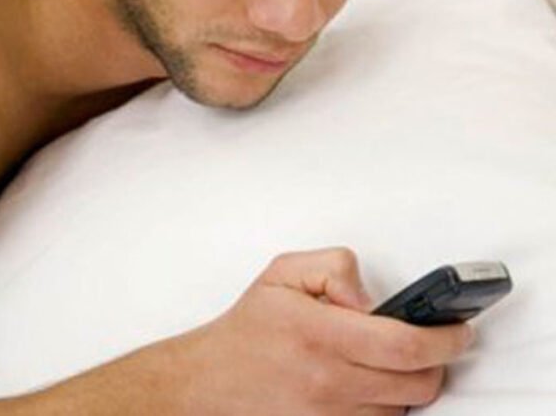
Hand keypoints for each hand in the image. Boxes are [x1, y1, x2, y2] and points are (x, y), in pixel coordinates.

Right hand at [176, 248, 473, 415]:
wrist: (211, 380)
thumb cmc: (249, 328)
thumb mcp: (283, 272)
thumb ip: (334, 267)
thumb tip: (371, 295)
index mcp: (320, 333)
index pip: (406, 343)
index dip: (446, 337)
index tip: (458, 329)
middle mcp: (329, 379)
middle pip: (420, 382)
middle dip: (435, 360)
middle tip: (429, 342)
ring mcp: (331, 413)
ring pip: (405, 406)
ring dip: (408, 383)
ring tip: (386, 361)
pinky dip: (386, 405)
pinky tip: (370, 384)